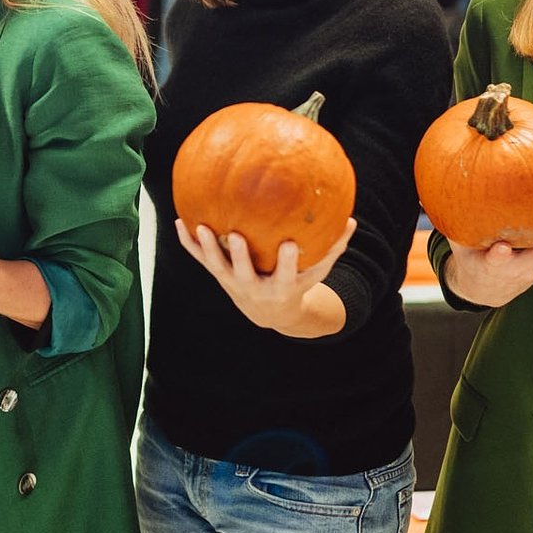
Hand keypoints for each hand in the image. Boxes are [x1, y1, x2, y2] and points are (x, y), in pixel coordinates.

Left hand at [175, 218, 354, 333]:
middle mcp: (254, 287)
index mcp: (281, 287)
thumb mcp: (316, 273)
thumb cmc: (297, 285)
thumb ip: (334, 248)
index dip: (287, 262)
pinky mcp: (219, 277)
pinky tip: (180, 222)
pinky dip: (190, 244)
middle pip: (244, 273)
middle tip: (235, 235)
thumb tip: (352, 220)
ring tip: (200, 226)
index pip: (286, 275)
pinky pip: (201, 260)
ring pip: (217, 266)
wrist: (269, 313)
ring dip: (207, 248)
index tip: (290, 244)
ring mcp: (233, 283)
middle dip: (239, 256)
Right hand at [440, 204, 532, 307]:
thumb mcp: (458, 248)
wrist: (482, 293)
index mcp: (490, 268)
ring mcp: (532, 271)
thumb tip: (425, 197)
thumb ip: (451, 225)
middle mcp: (515, 272)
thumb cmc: (471, 264)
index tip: (500, 249)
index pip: (495, 262)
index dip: (498, 256)